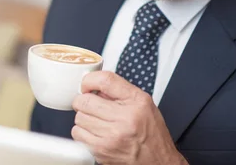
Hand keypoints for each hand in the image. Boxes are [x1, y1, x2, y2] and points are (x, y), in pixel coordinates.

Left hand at [72, 71, 186, 164]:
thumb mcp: (144, 103)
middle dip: (84, 100)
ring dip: (84, 117)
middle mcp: (124, 119)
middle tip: (91, 104)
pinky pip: (78, 134)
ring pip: (79, 117)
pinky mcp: (101, 151)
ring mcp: (111, 137)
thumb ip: (121, 90)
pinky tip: (95, 132)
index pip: (105, 80)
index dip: (90, 80)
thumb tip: (95, 85)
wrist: (157, 161)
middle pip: (85, 100)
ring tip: (97, 120)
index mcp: (136, 102)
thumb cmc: (152, 133)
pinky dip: (83, 132)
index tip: (87, 84)